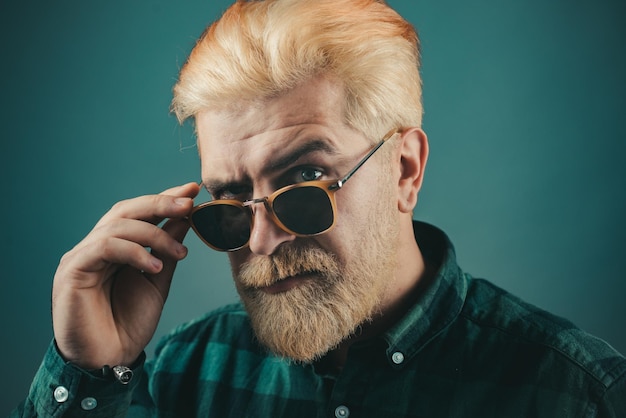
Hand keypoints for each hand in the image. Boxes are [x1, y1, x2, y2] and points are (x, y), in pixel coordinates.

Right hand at [51, 182, 199, 368]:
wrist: (110, 360)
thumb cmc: (129, 322)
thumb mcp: (158, 278)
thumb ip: (167, 248)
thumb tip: (186, 218)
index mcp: (115, 247)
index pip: (138, 213)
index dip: (164, 198)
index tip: (193, 190)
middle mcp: (95, 246)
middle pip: (126, 210)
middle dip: (160, 203)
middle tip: (189, 204)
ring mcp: (82, 256)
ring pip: (117, 225)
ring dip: (154, 234)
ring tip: (181, 252)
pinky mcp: (73, 270)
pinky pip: (104, 247)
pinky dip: (134, 252)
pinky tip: (156, 266)